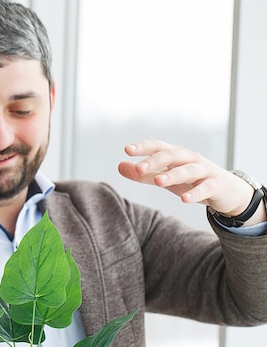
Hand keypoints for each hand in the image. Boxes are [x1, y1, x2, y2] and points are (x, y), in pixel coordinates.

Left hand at [118, 139, 265, 223]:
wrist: (227, 192)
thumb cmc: (192, 182)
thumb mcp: (166, 178)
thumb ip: (144, 174)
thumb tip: (119, 166)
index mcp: (176, 156)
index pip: (159, 146)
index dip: (144, 147)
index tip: (127, 150)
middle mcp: (190, 159)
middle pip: (172, 155)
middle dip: (156, 160)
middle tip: (139, 168)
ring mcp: (205, 171)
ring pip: (188, 170)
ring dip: (173, 175)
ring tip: (159, 181)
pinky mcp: (216, 185)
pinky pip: (206, 188)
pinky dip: (195, 193)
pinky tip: (184, 199)